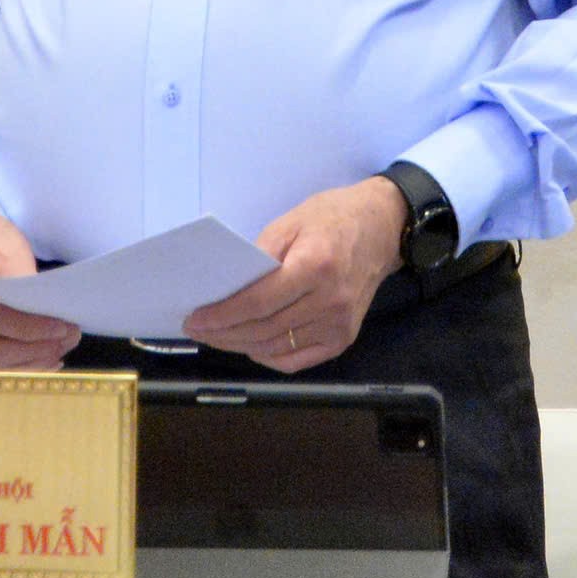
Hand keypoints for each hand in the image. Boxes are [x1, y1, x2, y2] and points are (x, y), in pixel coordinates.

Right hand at [0, 211, 81, 370]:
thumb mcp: (4, 244)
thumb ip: (19, 275)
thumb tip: (41, 309)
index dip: (23, 326)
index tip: (59, 326)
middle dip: (31, 349)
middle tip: (68, 338)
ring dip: (28, 363)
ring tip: (61, 348)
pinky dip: (19, 368)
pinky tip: (46, 359)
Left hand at [183, 178, 406, 370]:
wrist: (382, 228)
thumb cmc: (333, 217)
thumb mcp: (290, 221)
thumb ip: (259, 256)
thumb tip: (227, 287)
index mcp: (316, 266)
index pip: (259, 302)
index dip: (222, 315)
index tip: (195, 319)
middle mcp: (331, 301)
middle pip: (264, 329)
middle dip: (223, 333)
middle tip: (197, 329)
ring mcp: (340, 325)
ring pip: (276, 348)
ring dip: (240, 346)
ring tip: (216, 337)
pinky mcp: (344, 338)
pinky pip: (297, 360)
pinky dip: (268, 356)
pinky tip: (249, 346)